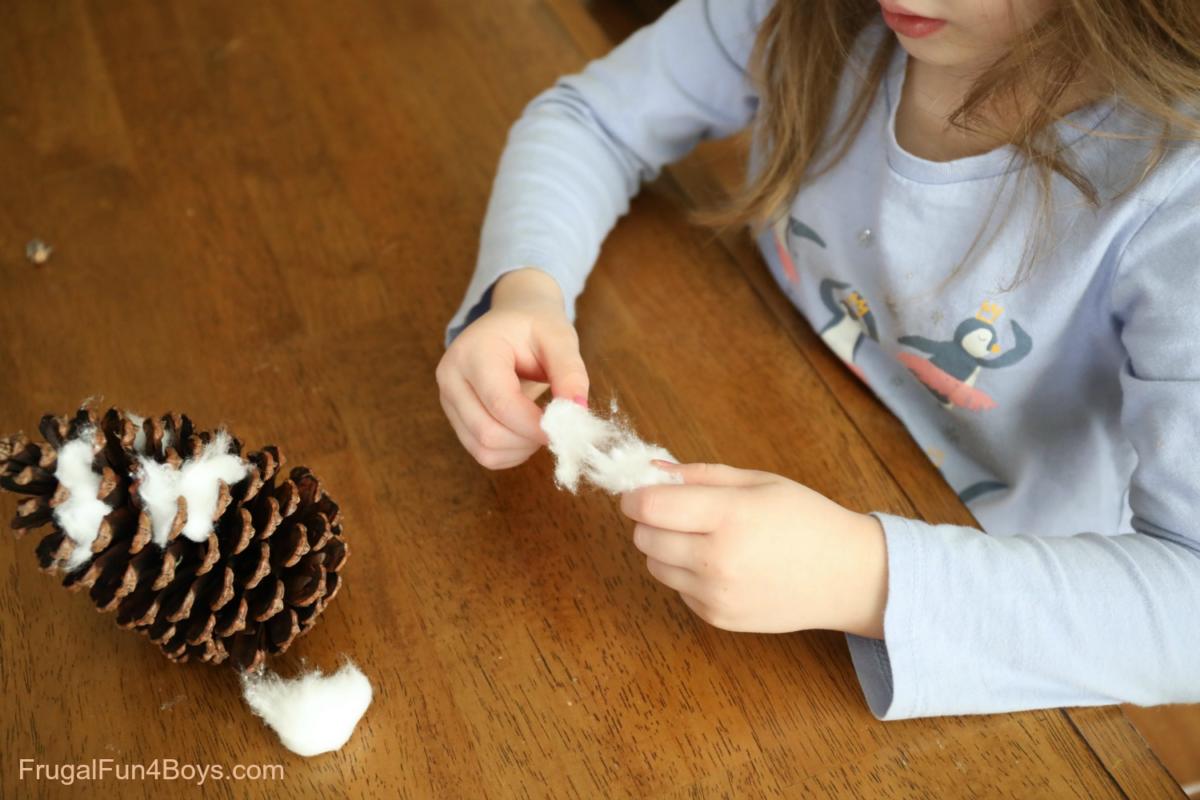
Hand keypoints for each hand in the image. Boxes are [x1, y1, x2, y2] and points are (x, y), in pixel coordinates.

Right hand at [436, 268, 589, 469]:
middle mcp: (451, 378)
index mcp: (474, 351)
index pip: (501, 402)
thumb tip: (577, 413)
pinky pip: (482, 453)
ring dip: (520, 449)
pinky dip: (510, 453)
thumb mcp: (559, 338)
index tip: (564, 427)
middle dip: (528, 439)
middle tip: (555, 426)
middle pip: (488, 432)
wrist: (511, 322)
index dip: (535, 424)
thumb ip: (570, 374)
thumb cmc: (535, 327)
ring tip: (540, 426)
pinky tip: (526, 433)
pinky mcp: (454, 419)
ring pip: (483, 449)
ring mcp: (448, 400)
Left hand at [620, 462, 887, 637]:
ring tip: (704, 539)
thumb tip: (653, 471)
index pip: (649, 507)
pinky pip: (678, 589)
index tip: (640, 492)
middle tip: (677, 512)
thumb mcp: (758, 482)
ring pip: (655, 566)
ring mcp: (716, 594)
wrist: (848, 576)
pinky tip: (723, 565)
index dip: (635, 496)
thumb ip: (700, 475)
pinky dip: (687, 574)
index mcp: (728, 516)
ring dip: (665, 549)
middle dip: (650, 521)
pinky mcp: (717, 618)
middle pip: (643, 538)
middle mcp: (717, 560)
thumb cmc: (806, 519)